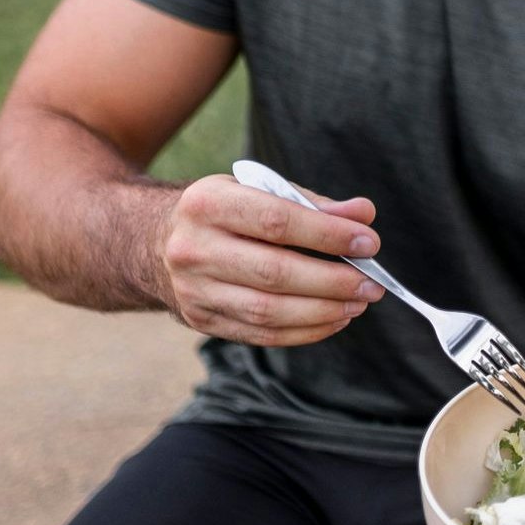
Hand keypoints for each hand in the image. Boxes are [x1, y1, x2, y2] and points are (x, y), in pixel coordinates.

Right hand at [158, 173, 385, 345]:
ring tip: (358, 302)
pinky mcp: (200, 321)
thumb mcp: (256, 191)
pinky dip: (304, 331)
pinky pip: (260, 334)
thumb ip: (310, 203)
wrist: (152, 243)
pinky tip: (334, 318)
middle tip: (371, 283)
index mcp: (208, 203)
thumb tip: (362, 215)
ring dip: (323, 311)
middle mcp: (194, 248)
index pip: (277, 221)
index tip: (368, 243)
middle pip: (275, 273)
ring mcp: (194, 290)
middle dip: (332, 281)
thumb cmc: (223, 213)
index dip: (327, 234)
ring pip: (268, 311)